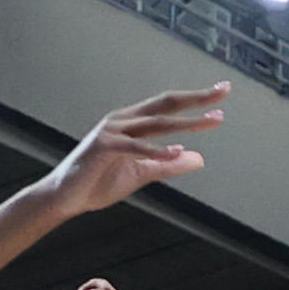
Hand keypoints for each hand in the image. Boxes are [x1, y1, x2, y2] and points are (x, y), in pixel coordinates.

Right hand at [40, 84, 226, 215]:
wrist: (65, 198)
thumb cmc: (98, 182)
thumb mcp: (142, 173)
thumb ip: (169, 164)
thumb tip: (199, 158)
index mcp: (132, 122)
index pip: (168, 106)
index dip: (195, 99)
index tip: (221, 93)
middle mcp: (123, 120)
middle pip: (166, 104)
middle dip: (196, 98)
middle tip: (223, 91)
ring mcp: (112, 131)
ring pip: (156, 123)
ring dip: (186, 123)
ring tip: (212, 122)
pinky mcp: (104, 148)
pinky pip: (135, 147)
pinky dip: (158, 150)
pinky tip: (179, 151)